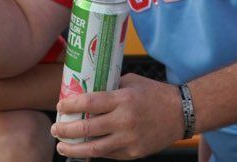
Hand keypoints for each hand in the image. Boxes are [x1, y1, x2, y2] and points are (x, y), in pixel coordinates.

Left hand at [52, 74, 182, 158]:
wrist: (181, 113)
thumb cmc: (155, 94)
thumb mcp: (132, 82)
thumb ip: (111, 87)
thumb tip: (87, 90)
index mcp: (123, 99)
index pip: (90, 102)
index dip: (71, 105)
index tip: (59, 105)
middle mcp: (124, 121)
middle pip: (87, 128)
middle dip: (66, 130)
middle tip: (55, 128)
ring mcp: (129, 140)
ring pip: (94, 149)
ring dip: (74, 149)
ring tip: (61, 146)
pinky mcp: (134, 153)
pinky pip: (109, 154)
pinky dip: (94, 153)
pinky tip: (84, 150)